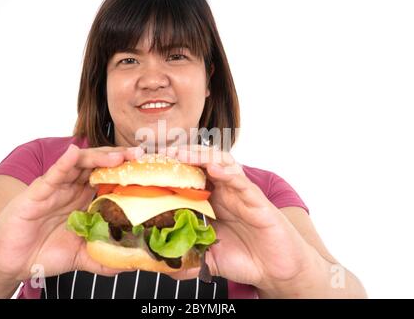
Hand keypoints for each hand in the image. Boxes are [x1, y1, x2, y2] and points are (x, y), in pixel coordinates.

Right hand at [0, 144, 143, 281]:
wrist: (11, 262)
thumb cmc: (44, 253)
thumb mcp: (82, 257)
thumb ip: (105, 259)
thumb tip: (133, 264)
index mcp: (84, 200)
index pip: (109, 179)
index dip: (127, 172)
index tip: (148, 169)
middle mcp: (72, 190)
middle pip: (98, 166)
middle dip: (119, 158)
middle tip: (139, 155)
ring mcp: (56, 188)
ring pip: (79, 164)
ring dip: (99, 157)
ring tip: (119, 156)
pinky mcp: (37, 192)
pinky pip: (53, 174)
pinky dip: (64, 163)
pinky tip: (74, 153)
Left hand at [167, 146, 315, 289]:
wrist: (277, 270)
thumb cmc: (246, 258)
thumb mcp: (210, 258)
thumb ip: (190, 257)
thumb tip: (164, 265)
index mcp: (212, 202)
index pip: (190, 177)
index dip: (172, 169)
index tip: (150, 166)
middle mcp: (226, 193)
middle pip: (203, 163)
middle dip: (183, 156)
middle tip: (163, 156)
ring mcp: (241, 194)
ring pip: (222, 164)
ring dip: (201, 157)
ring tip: (182, 155)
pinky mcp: (258, 201)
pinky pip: (242, 182)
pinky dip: (228, 173)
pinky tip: (214, 168)